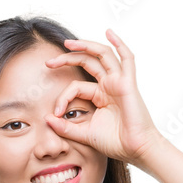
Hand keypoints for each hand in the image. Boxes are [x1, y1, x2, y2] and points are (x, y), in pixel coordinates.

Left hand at [43, 28, 161, 165]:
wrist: (135, 150)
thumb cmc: (115, 143)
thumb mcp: (84, 134)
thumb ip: (66, 128)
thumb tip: (47, 118)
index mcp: (100, 96)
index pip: (76, 87)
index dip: (63, 97)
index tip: (56, 114)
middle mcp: (109, 86)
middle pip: (86, 62)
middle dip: (67, 59)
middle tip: (49, 62)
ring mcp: (119, 82)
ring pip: (102, 55)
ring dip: (85, 46)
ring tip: (67, 43)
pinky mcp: (128, 83)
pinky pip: (127, 58)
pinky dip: (119, 44)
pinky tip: (109, 32)